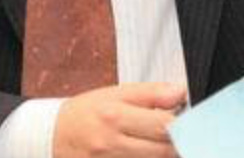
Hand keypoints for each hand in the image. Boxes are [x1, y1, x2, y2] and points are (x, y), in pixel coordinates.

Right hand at [52, 82, 186, 157]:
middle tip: (182, 136)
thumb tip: (181, 92)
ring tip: (163, 144)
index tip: (192, 122)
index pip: (164, 126)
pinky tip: (148, 152)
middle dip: (179, 144)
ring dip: (164, 154)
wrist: (50, 137)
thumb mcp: (114, 94)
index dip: (185, 125)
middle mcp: (112, 144)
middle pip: (163, 152)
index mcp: (115, 116)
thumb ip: (150, 93)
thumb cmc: (85, 113)